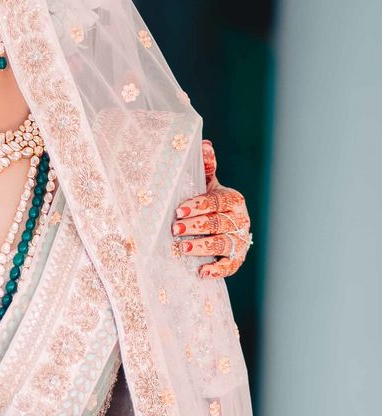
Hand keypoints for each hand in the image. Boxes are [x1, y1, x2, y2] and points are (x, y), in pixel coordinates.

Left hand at [171, 139, 251, 279]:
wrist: (223, 228)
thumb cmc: (210, 204)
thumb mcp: (208, 185)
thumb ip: (206, 168)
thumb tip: (204, 144)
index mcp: (233, 200)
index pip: (217, 202)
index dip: (199, 206)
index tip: (179, 211)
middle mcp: (240, 220)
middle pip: (218, 223)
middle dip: (196, 226)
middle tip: (175, 229)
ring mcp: (239, 241)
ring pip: (223, 244)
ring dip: (203, 247)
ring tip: (183, 249)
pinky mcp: (236, 259)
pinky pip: (229, 266)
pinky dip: (217, 270)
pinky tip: (202, 272)